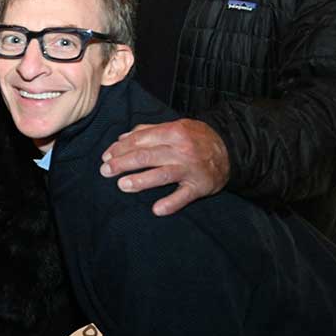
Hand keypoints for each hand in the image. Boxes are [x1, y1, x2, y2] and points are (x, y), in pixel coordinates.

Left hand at [100, 118, 229, 215]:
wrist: (230, 150)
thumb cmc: (195, 137)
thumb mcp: (174, 126)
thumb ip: (147, 131)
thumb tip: (121, 138)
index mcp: (173, 132)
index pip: (140, 140)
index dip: (120, 148)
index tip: (106, 156)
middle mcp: (181, 149)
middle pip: (146, 156)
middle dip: (122, 163)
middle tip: (105, 171)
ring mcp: (190, 169)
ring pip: (162, 175)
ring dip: (140, 181)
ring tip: (122, 185)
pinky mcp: (200, 186)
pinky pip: (184, 196)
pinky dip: (171, 203)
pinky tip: (156, 209)